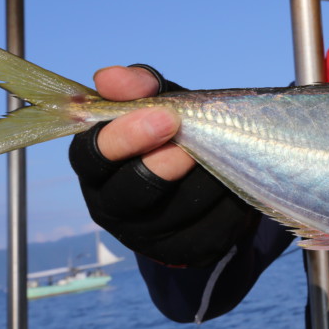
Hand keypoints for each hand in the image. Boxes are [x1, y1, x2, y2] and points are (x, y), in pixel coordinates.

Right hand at [69, 65, 257, 266]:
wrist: (203, 181)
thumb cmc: (171, 133)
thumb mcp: (158, 104)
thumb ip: (139, 88)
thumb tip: (109, 76)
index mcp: (95, 167)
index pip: (93, 157)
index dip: (125, 138)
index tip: (164, 117)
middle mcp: (110, 207)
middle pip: (131, 193)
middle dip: (163, 166)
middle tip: (189, 146)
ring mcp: (146, 236)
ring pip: (175, 212)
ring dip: (203, 180)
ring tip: (224, 154)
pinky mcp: (185, 252)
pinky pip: (210, 229)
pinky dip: (227, 202)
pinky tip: (235, 181)